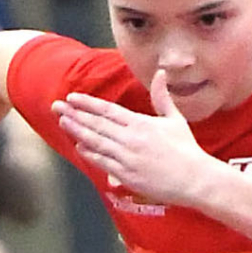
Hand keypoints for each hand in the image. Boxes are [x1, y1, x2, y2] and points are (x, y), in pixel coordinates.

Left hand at [55, 70, 210, 206]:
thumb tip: (160, 73)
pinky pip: (104, 163)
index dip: (88, 104)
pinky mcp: (128, 176)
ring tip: (62, 122)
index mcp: (141, 124)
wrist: (195, 179)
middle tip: (56, 106)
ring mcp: (128, 158)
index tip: (72, 98)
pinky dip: (90, 154)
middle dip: (75, 114)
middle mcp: (131, 139)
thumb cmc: (187, 150)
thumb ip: (162, 97)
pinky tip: (79, 146)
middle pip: (97, 124)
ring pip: (96, 142)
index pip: (108, 111)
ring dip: (77, 131)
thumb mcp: (175, 120)